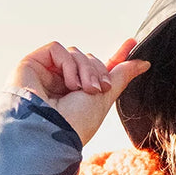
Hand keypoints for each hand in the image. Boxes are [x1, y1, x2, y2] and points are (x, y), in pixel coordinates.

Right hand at [8, 40, 149, 145]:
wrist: (51, 132)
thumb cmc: (76, 123)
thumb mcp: (106, 97)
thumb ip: (121, 75)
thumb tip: (143, 63)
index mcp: (78, 94)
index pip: (97, 70)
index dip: (115, 57)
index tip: (132, 42)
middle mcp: (61, 84)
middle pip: (88, 59)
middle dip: (96, 72)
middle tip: (96, 90)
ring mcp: (46, 74)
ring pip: (75, 54)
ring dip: (84, 70)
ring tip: (80, 90)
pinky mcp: (31, 65)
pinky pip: (56, 49)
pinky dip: (67, 64)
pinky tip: (67, 83)